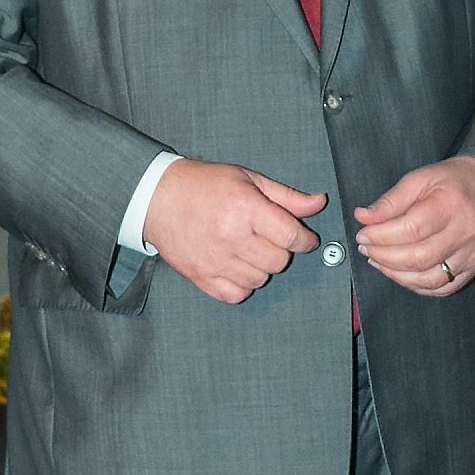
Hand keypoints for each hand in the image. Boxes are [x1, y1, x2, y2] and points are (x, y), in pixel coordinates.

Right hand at [145, 159, 326, 305]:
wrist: (156, 198)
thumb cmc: (202, 185)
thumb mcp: (247, 179)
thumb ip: (286, 196)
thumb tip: (318, 203)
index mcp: (245, 208)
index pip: (291, 235)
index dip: (305, 239)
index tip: (304, 238)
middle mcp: (232, 237)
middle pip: (278, 260)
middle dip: (281, 250)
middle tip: (269, 238)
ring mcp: (216, 261)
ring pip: (260, 279)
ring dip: (261, 267)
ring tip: (249, 250)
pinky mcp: (202, 277)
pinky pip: (236, 295)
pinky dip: (242, 285)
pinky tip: (236, 266)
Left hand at [353, 153, 474, 297]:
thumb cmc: (457, 181)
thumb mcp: (422, 178)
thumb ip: (392, 200)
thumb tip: (363, 217)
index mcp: (451, 205)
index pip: (411, 229)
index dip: (382, 236)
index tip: (363, 234)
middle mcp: (464, 234)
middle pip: (417, 257)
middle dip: (384, 256)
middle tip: (366, 248)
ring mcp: (471, 255)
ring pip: (428, 278)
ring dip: (396, 275)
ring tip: (379, 261)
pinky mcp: (474, 269)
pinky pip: (442, 288)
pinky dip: (417, 286)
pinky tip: (402, 274)